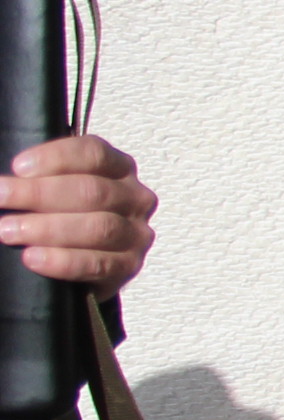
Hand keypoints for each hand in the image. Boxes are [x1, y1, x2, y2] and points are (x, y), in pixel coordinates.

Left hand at [0, 136, 157, 289]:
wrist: (76, 260)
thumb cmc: (62, 215)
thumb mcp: (56, 188)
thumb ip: (40, 177)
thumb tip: (7, 180)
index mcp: (118, 168)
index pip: (94, 154)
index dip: (56, 158)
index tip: (18, 167)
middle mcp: (133, 198)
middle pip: (93, 191)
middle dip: (40, 194)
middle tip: (1, 197)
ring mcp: (135, 233)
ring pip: (98, 227)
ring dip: (48, 229)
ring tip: (8, 231)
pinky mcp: (128, 266)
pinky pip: (99, 264)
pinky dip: (63, 261)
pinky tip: (33, 257)